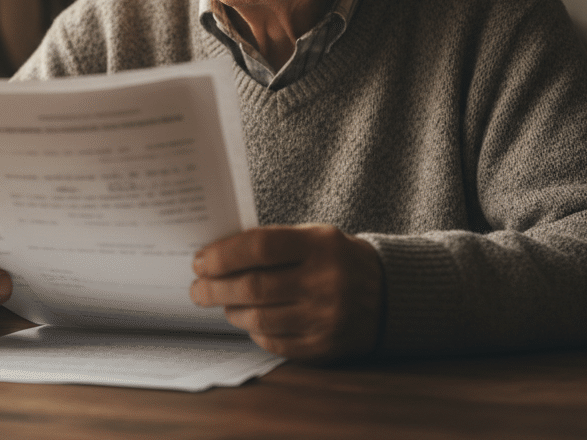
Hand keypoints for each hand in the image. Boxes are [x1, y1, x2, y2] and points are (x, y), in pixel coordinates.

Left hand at [190, 224, 382, 361]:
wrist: (389, 295)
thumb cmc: (337, 259)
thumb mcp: (315, 237)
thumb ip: (272, 243)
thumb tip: (217, 256)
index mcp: (321, 245)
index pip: (260, 247)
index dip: (223, 255)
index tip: (200, 262)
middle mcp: (325, 282)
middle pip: (253, 287)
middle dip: (215, 289)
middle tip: (197, 289)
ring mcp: (326, 318)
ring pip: (258, 318)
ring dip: (231, 311)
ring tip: (223, 302)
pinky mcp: (324, 347)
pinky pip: (274, 343)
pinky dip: (255, 331)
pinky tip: (250, 320)